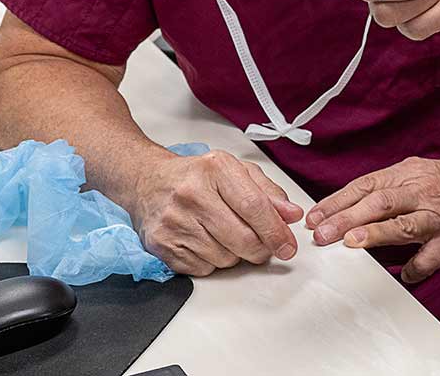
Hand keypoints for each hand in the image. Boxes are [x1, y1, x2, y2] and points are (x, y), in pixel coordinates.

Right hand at [128, 148, 303, 275]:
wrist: (148, 182)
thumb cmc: (196, 176)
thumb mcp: (236, 171)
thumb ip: (268, 192)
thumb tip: (291, 215)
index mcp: (215, 170)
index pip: (255, 207)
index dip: (276, 231)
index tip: (288, 245)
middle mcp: (192, 194)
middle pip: (243, 239)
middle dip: (261, 249)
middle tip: (264, 246)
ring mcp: (174, 222)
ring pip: (226, 258)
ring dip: (236, 255)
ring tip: (227, 235)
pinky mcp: (162, 245)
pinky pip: (204, 268)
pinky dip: (214, 261)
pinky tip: (208, 242)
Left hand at [305, 150, 439, 282]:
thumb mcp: (421, 172)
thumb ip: (391, 188)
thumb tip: (352, 207)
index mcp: (409, 174)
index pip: (365, 186)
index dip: (336, 201)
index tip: (314, 217)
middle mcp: (422, 192)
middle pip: (378, 202)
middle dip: (345, 218)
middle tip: (321, 234)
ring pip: (404, 223)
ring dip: (375, 234)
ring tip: (351, 243)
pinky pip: (433, 256)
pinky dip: (417, 268)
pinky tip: (405, 275)